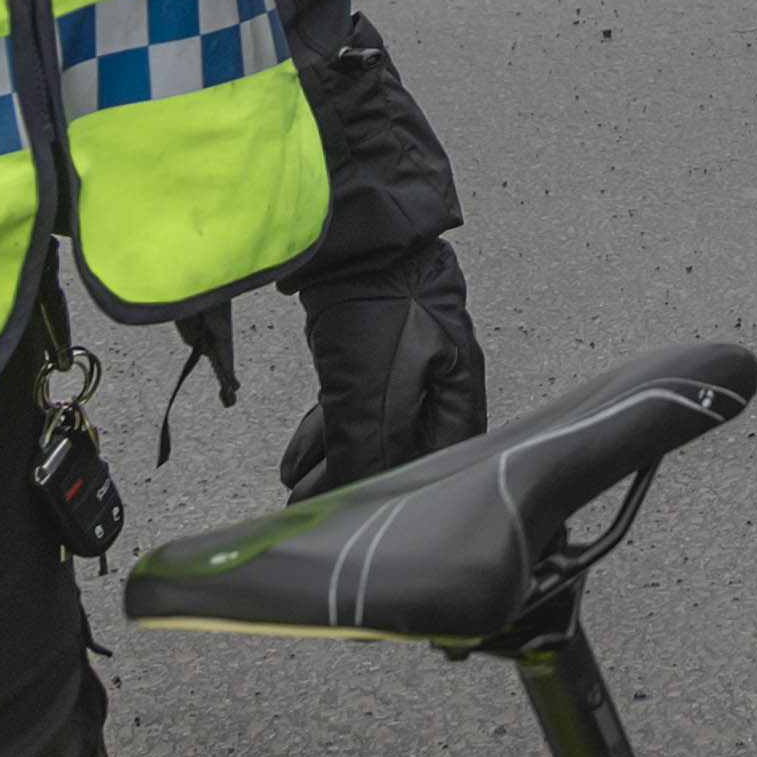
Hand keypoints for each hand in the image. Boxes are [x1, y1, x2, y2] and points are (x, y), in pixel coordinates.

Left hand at [282, 233, 487, 498]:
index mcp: (460, 392)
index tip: (363, 513)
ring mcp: (405, 363)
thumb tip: (352, 496)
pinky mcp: (371, 351)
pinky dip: (324, 435)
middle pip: (402, 449)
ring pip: (371, 429)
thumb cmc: (381, 309)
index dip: (403, 492)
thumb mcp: (371, 394)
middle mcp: (441, 381)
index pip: (439, 462)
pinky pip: (351, 407)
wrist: (352, 243)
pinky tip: (296, 459)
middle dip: (356, 480)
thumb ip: (368, 452)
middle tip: (318, 506)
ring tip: (297, 487)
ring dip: (333, 462)